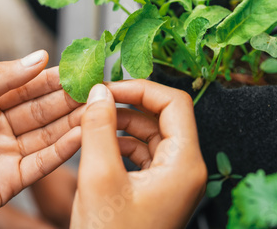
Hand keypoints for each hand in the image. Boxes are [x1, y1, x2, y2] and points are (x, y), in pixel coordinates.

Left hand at [0, 50, 82, 228]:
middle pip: (42, 109)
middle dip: (69, 98)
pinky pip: (43, 161)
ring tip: (98, 108)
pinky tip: (83, 135)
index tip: (80, 68)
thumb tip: (39, 56)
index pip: (27, 86)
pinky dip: (64, 149)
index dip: (53, 77)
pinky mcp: (13, 180)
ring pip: (48, 134)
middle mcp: (0, 127)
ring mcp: (8, 153)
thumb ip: (0, 79)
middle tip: (98, 88)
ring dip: (73, 121)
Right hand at [71, 80, 206, 228]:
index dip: (141, 88)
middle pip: (163, 117)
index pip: (174, 103)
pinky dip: (121, 143)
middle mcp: (185, 169)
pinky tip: (99, 144)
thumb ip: (98, 127)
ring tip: (91, 122)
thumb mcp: (98, 178)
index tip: (109, 87)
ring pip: (151, 134)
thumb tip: (98, 91)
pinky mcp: (157, 189)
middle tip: (95, 101)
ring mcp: (172, 180)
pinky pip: (143, 153)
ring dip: (121, 124)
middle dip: (128, 105)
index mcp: (184, 164)